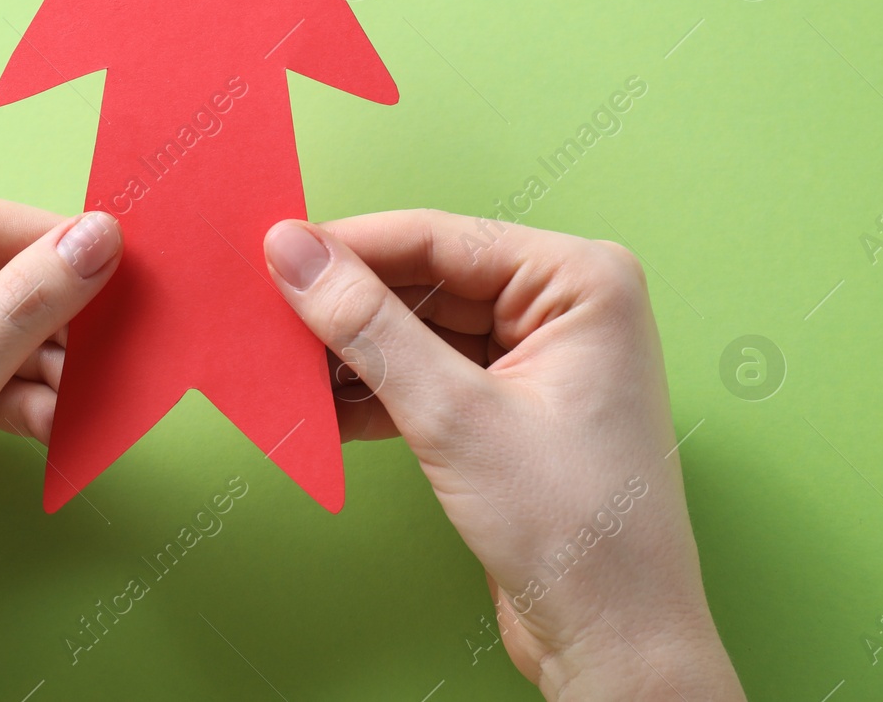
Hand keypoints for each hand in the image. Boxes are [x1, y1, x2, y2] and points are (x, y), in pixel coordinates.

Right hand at [262, 210, 743, 700]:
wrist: (616, 643)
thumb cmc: (579, 532)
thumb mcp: (455, 418)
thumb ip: (368, 327)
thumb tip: (295, 255)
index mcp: (580, 282)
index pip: (441, 239)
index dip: (350, 245)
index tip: (271, 250)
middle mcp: (564, 306)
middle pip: (426, 280)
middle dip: (347, 303)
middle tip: (266, 311)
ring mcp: (537, 357)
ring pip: (419, 329)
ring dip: (352, 351)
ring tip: (283, 365)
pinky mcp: (508, 406)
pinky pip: (426, 374)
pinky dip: (374, 391)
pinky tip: (320, 408)